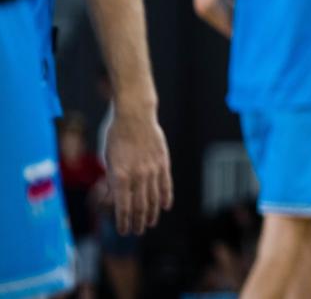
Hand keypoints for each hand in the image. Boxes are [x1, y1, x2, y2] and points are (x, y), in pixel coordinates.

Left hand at [104, 106, 171, 234]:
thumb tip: (112, 200)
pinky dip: (166, 196)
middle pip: (140, 206)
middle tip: (137, 231)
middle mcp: (138, 175)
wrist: (134, 116)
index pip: (123, 207)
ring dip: (152, 213)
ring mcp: (152, 169)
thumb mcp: (108, 160)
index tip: (124, 230)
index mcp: (120, 176)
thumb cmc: (115, 136)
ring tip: (150, 223)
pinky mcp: (163, 162)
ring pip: (154, 198)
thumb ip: (111, 181)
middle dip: (137, 221)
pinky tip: (165, 206)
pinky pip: (166, 184)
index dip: (123, 221)